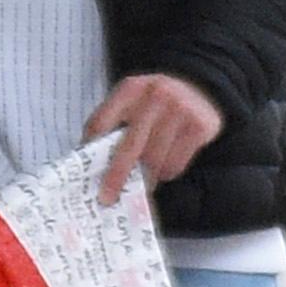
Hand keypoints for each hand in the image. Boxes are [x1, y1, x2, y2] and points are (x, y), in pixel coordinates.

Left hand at [84, 73, 225, 203]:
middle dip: (116, 176)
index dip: (91, 149)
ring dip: (146, 176)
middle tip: (107, 198)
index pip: (102, 122)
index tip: (84, 172)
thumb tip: (89, 161)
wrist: (201, 90)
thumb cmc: (155, 104)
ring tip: (143, 180)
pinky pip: (174, 164)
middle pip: (130, 146)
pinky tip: (164, 165)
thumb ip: (112, 123)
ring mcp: (179, 110)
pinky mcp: (198, 127)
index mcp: (131, 88)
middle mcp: (156, 95)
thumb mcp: (132, 102)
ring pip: (154, 160)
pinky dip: (166, 172)